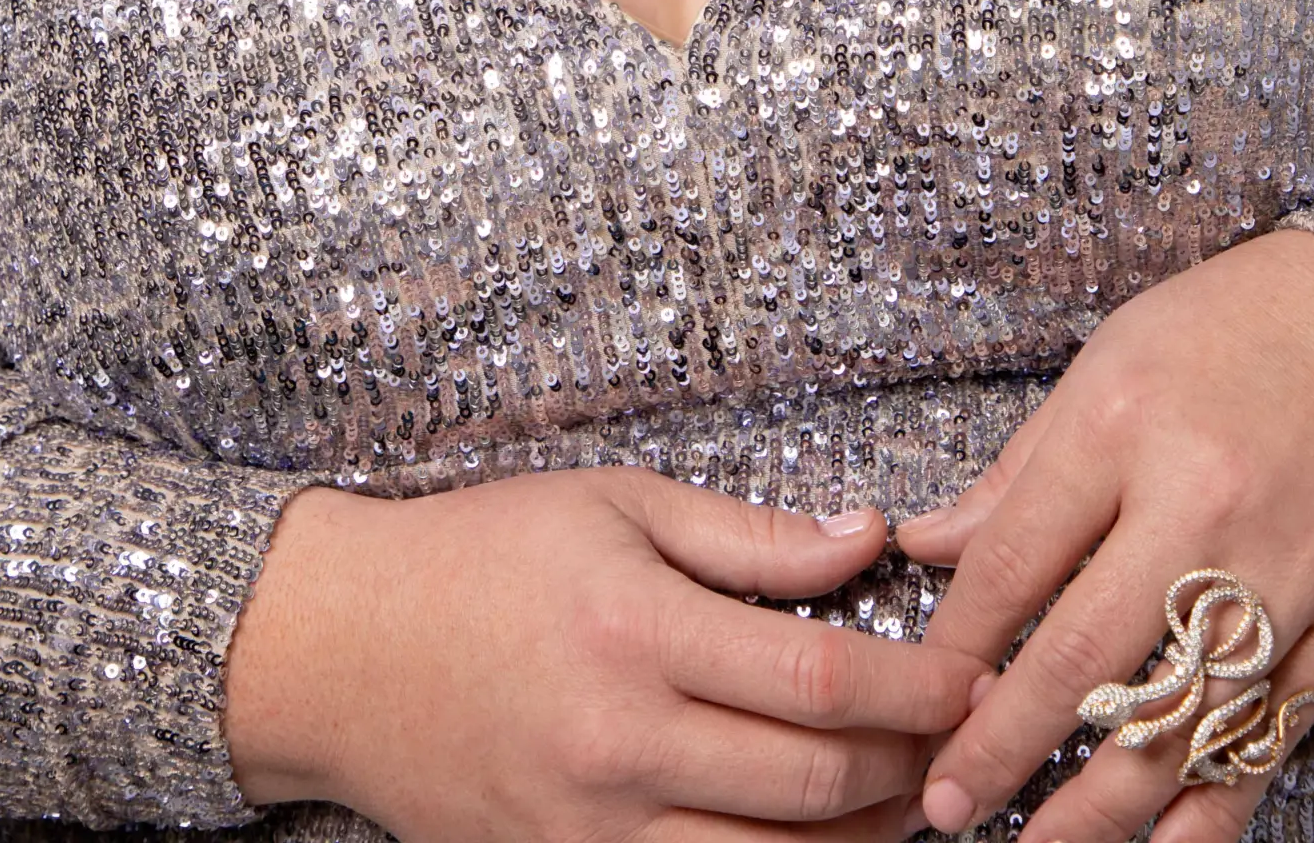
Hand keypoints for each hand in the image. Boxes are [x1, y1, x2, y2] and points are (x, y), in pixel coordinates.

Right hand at [225, 469, 994, 840]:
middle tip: (958, 733)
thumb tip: (871, 537)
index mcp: (635, 628)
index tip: (971, 674)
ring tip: (907, 795)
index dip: (916, 685)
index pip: (818, 678)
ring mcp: (592, 830)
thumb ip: (749, 535)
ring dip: (864, 841)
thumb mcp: (615, 505)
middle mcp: (619, 743)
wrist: (341, 648)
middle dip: (909, 765)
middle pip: (813, 786)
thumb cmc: (483, 554)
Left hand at [894, 228, 1313, 841]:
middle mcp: (1202, 505)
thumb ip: (1022, 468)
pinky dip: (1209, 806)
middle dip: (1002, 747)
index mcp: (1125, 424)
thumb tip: (929, 543)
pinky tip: (1157, 842)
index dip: (954, 646)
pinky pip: (1268, 739)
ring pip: (1176, 721)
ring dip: (1097, 805)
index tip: (915, 697)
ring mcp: (1284, 575)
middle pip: (1082, 656)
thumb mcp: (1112, 361)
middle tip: (944, 802)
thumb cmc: (1241, 327)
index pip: (1013, 563)